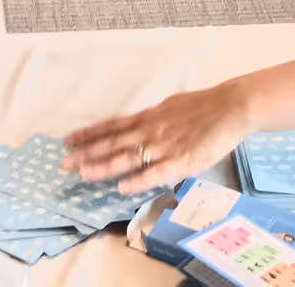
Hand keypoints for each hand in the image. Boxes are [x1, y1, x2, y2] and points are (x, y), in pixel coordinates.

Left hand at [61, 81, 254, 195]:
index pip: (112, 126)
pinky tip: (121, 186)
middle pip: (113, 142)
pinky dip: (138, 180)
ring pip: (128, 157)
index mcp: (148, 117)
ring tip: (82, 173)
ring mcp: (164, 146)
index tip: (67, 141)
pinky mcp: (181, 161)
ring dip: (104, 166)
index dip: (89, 134)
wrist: (231, 107)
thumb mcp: (170, 107)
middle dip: (87, 153)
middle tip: (63, 163)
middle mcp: (151, 130)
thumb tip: (136, 125)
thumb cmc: (204, 107)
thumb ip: (152, 119)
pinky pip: (156, 173)